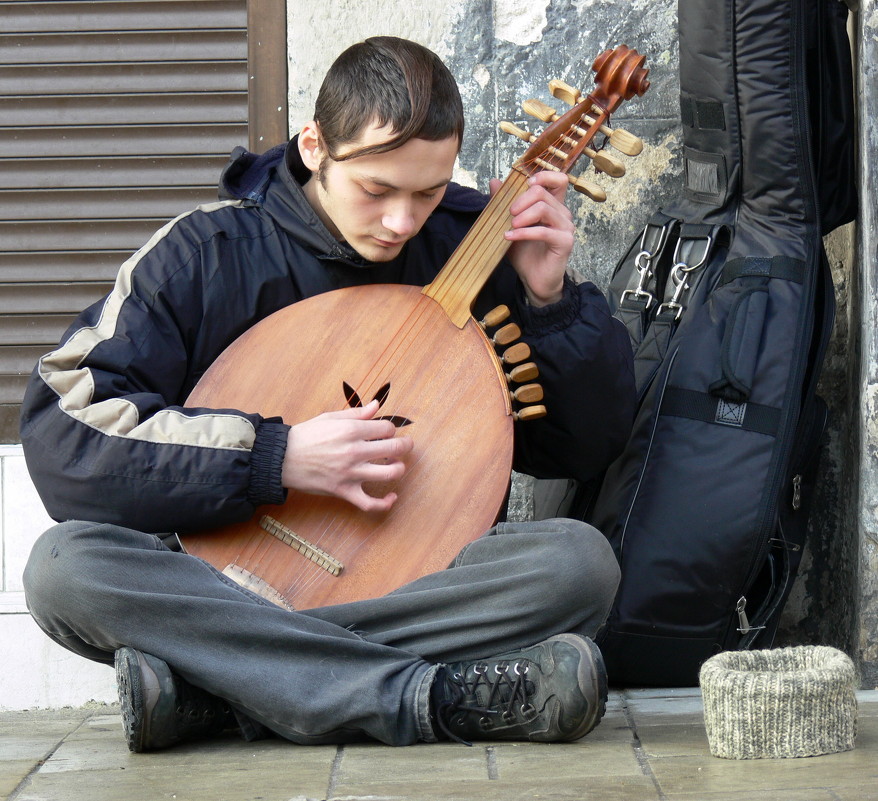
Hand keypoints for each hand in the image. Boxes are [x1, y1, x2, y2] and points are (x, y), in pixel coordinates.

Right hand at [282, 400, 412, 511]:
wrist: (281, 458)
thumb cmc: (305, 436)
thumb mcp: (330, 418)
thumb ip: (357, 413)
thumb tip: (377, 405)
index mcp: (351, 430)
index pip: (387, 428)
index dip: (391, 429)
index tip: (386, 432)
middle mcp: (354, 451)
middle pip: (395, 449)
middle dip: (405, 445)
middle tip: (405, 445)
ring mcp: (350, 473)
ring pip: (389, 474)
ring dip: (399, 469)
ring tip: (396, 465)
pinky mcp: (344, 491)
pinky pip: (370, 503)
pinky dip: (385, 503)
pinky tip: (392, 496)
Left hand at [490, 171, 573, 306]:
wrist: (533, 279)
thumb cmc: (525, 253)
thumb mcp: (510, 224)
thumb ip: (504, 203)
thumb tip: (494, 181)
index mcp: (553, 205)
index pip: (559, 179)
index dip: (543, 176)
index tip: (525, 184)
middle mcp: (563, 214)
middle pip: (543, 192)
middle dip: (521, 200)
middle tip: (509, 213)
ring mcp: (566, 228)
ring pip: (544, 208)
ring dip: (522, 216)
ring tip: (510, 226)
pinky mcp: (564, 242)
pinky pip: (543, 231)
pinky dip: (523, 233)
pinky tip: (509, 237)